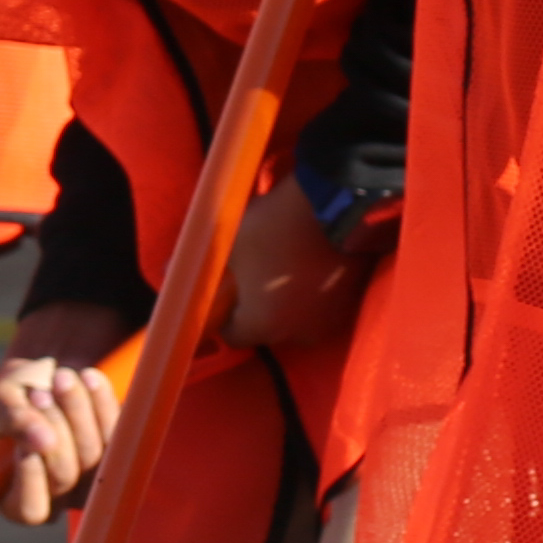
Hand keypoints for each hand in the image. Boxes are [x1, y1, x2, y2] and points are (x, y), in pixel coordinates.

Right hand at [0, 308, 130, 523]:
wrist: (49, 375)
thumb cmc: (17, 395)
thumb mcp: (2, 400)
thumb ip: (11, 419)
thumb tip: (40, 438)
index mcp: (17, 497)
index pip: (30, 509)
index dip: (31, 480)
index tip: (23, 445)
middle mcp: (59, 497)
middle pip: (65, 477)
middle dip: (53, 429)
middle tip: (39, 393)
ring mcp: (93, 480)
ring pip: (94, 456)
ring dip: (77, 410)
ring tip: (61, 377)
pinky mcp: (120, 455)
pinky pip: (118, 435)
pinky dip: (102, 403)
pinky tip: (89, 378)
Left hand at [223, 173, 368, 351]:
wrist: (336, 207)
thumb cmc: (274, 228)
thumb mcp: (230, 243)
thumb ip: (214, 269)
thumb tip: (191, 274)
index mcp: (263, 326)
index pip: (233, 336)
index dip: (225, 315)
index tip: (226, 293)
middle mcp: (297, 335)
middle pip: (267, 329)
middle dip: (259, 309)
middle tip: (255, 277)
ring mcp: (328, 322)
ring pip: (297, 319)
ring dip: (289, 302)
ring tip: (286, 269)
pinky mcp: (351, 304)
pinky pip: (321, 306)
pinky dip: (313, 293)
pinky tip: (310, 267)